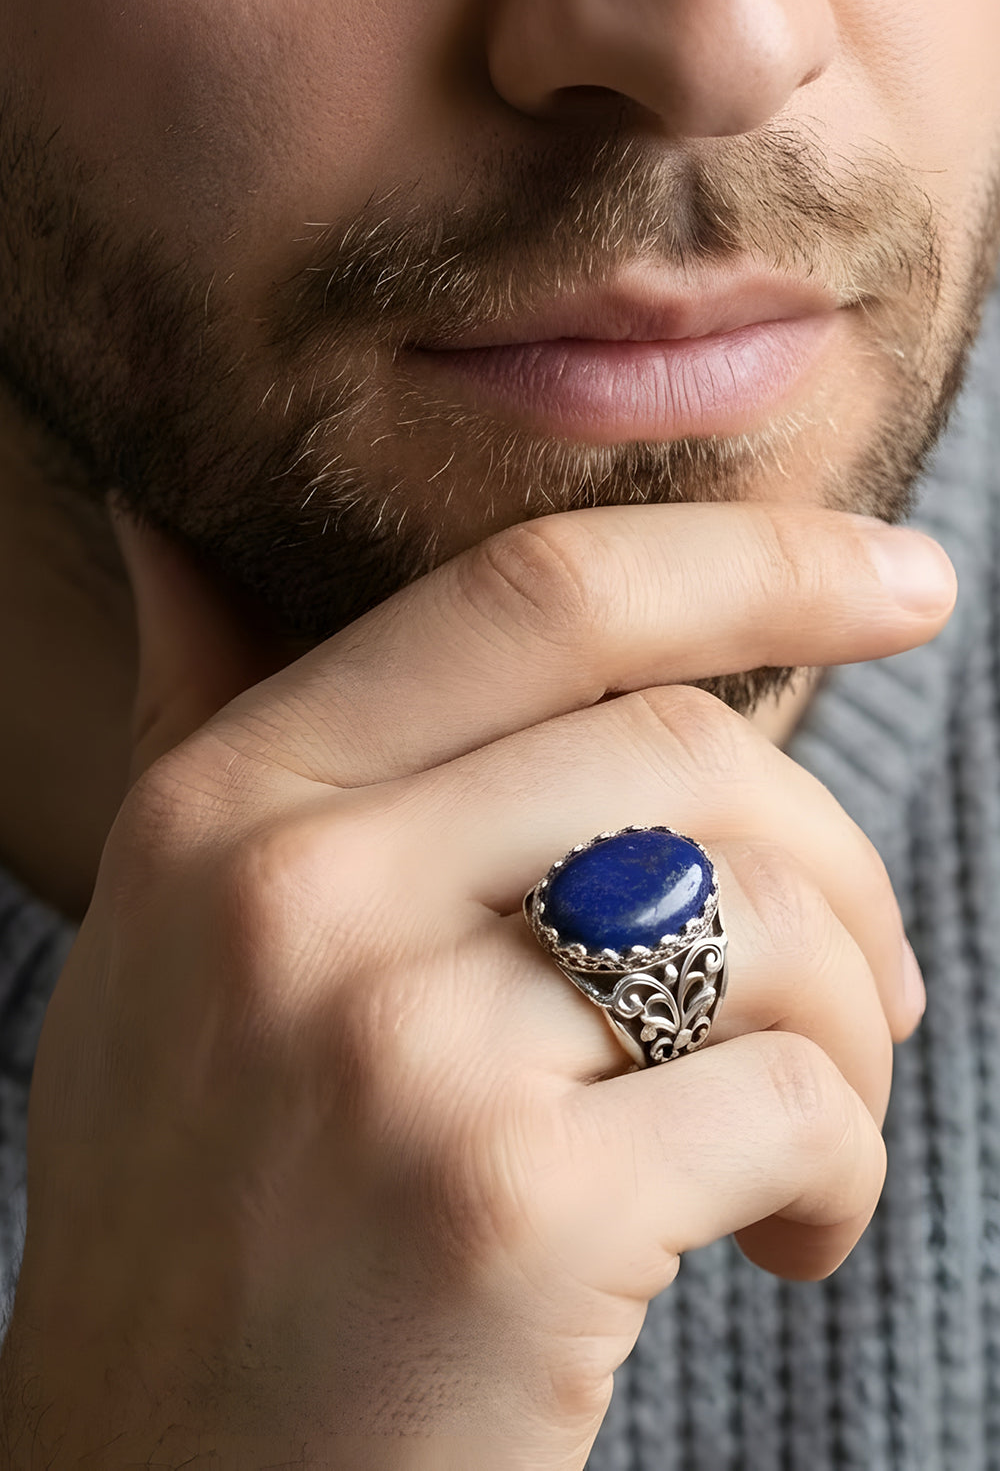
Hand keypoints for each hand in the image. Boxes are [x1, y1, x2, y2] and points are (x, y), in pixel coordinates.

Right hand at [1, 503, 954, 1468]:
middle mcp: (290, 894)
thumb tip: (168, 521)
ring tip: (811, 1125)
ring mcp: (392, 1052)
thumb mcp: (163, 940)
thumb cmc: (207, 1203)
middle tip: (867, 987)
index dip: (754, 560)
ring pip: (762, 924)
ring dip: (854, 1029)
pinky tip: (784, 1237)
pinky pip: (791, 1108)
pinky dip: (841, 1172)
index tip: (903, 579)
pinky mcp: (506, 1216)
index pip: (536, 597)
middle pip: (687, 756)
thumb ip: (200, 713)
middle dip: (838, 867)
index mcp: (227, 804)